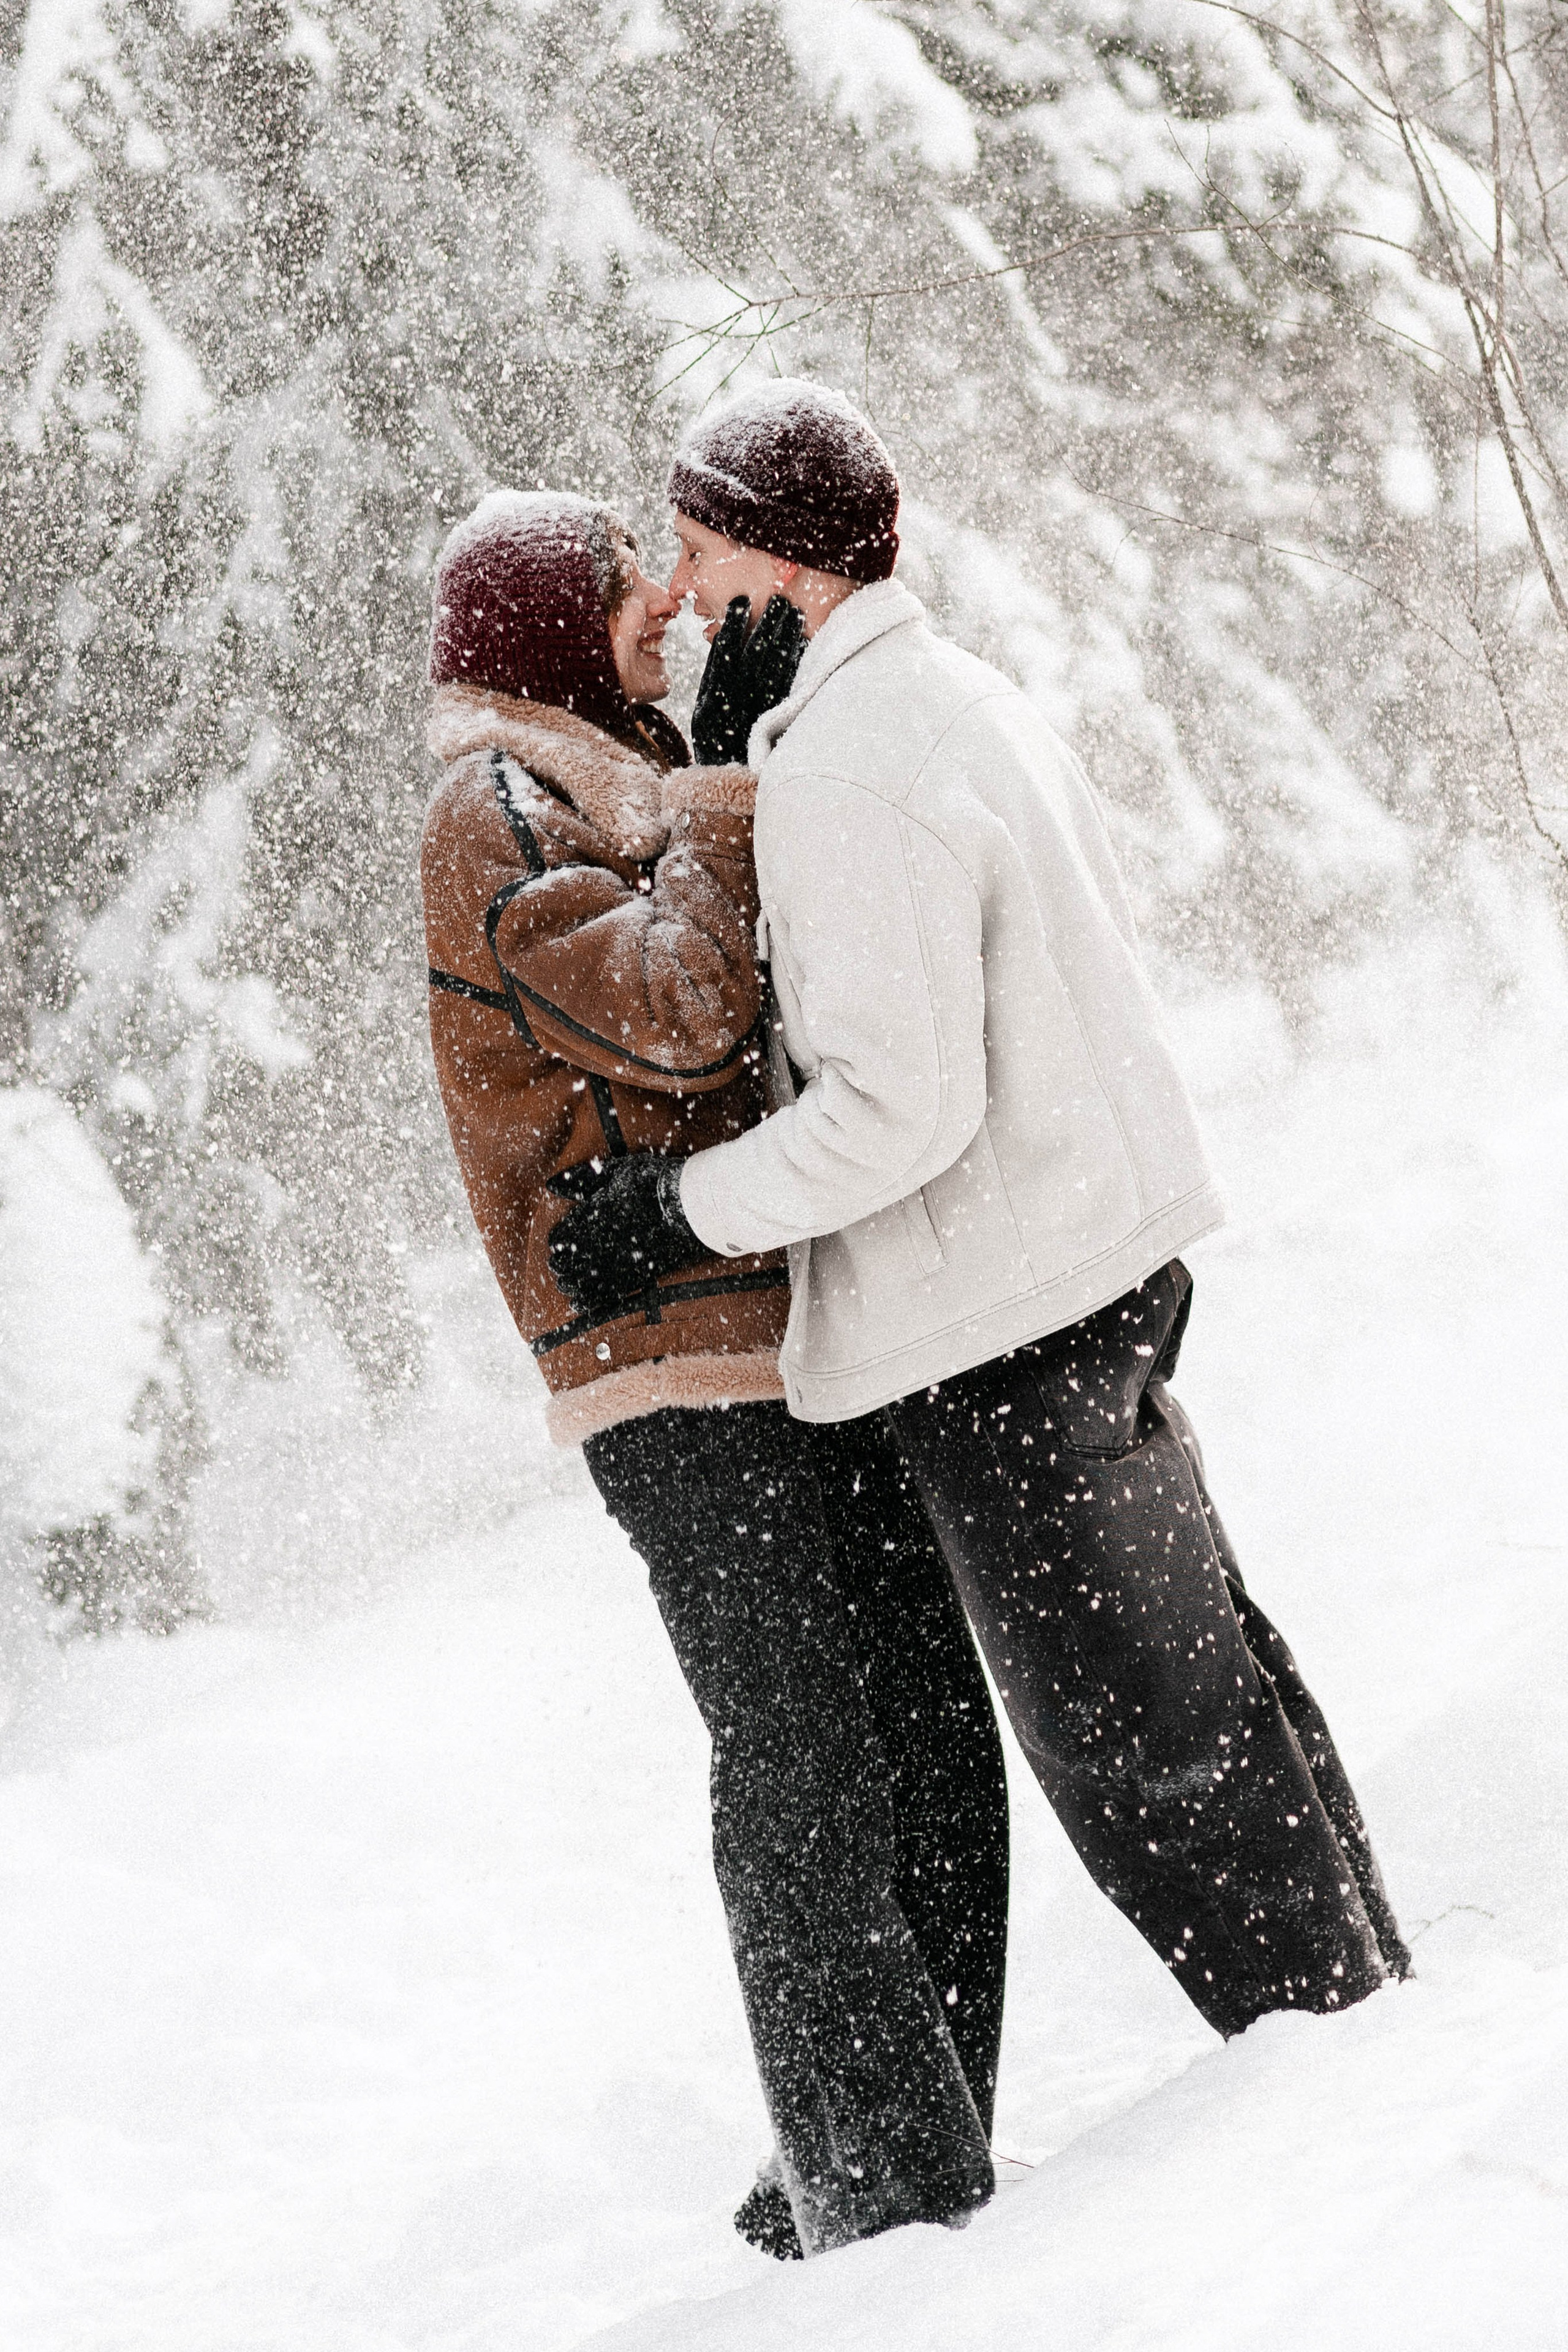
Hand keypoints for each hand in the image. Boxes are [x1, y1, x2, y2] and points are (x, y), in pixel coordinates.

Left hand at [546, 1151, 707, 1318]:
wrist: (688, 1206)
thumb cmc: (651, 1183)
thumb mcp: (615, 1171)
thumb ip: (580, 1178)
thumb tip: (550, 1184)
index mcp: (589, 1218)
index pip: (558, 1238)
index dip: (557, 1242)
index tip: (560, 1244)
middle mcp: (596, 1244)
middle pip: (564, 1265)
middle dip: (560, 1266)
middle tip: (562, 1267)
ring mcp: (615, 1263)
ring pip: (579, 1284)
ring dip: (570, 1285)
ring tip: (568, 1286)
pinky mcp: (634, 1278)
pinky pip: (602, 1297)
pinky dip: (588, 1302)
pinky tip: (580, 1304)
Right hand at [690, 594, 807, 764]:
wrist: (730, 772)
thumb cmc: (715, 735)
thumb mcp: (704, 705)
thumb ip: (714, 674)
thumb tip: (724, 640)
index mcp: (718, 688)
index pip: (727, 646)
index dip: (735, 622)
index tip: (742, 601)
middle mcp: (741, 691)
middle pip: (759, 647)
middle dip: (769, 621)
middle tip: (779, 599)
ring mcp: (763, 700)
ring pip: (779, 660)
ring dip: (788, 635)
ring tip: (794, 613)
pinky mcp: (780, 710)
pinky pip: (791, 679)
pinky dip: (797, 658)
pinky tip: (802, 642)